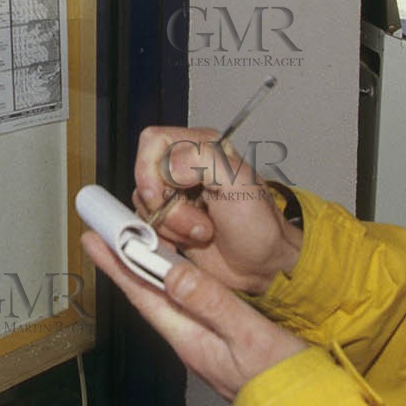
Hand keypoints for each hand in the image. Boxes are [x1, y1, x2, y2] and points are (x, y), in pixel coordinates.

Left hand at [82, 230, 309, 401]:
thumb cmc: (282, 378)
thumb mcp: (249, 335)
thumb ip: (213, 304)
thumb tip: (174, 275)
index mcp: (191, 340)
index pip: (144, 296)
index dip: (118, 266)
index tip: (96, 240)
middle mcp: (191, 341)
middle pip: (149, 296)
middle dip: (124, 264)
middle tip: (103, 235)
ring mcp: (205, 342)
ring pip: (166, 299)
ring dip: (147, 271)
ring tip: (130, 246)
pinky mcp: (221, 340)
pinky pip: (187, 304)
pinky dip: (174, 282)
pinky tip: (176, 273)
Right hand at [133, 126, 301, 294]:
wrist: (262, 265)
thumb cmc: (259, 225)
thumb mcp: (239, 182)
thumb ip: (202, 159)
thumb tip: (168, 166)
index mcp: (201, 147)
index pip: (153, 140)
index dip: (150, 168)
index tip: (164, 194)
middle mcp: (184, 168)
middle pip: (144, 176)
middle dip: (168, 208)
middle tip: (199, 222)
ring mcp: (174, 196)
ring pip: (143, 204)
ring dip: (170, 226)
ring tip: (202, 232)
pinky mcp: (169, 222)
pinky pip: (145, 225)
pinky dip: (163, 238)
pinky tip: (188, 242)